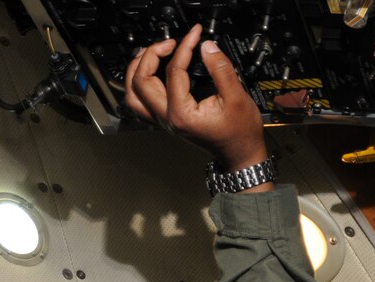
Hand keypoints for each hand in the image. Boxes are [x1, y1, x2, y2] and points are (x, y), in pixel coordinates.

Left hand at [125, 25, 270, 181]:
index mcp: (182, 114)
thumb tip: (207, 47)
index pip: (174, 71)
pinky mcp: (167, 121)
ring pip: (134, 95)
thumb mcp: (237, 97)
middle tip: (169, 42)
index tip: (194, 34)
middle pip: (141, 82)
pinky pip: (141, 104)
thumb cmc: (240, 133)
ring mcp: (164, 121)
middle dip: (151, 55)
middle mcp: (168, 119)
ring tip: (148, 53)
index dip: (184, 47)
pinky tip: (147, 73)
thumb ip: (221, 69)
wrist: (241, 154)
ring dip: (136, 71)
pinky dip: (138, 86)